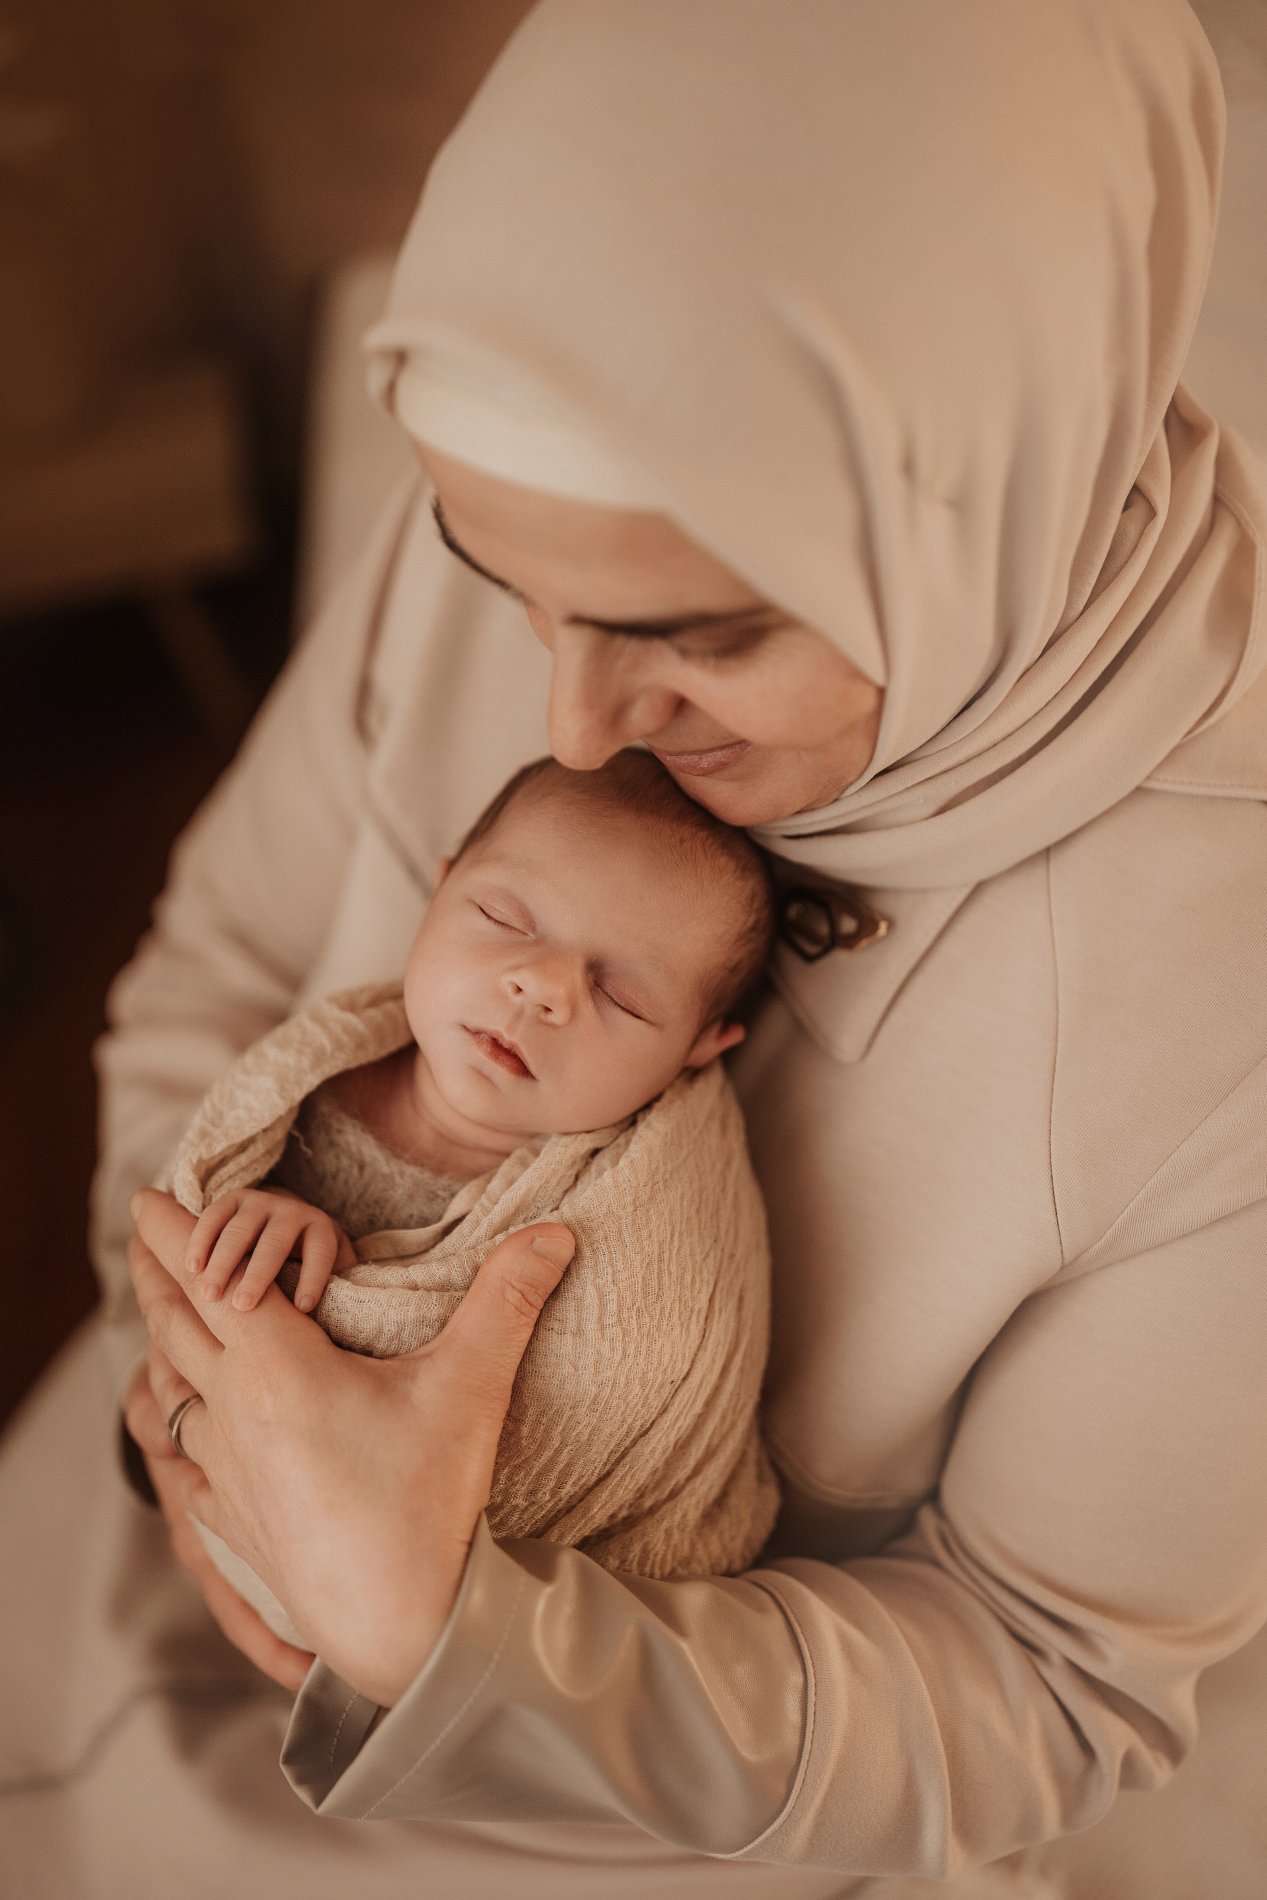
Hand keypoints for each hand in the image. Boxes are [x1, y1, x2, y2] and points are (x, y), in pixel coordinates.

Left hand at [128, 1187, 573, 1706]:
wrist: (400, 1631)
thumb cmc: (428, 1506)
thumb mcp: (471, 1389)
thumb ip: (505, 1300)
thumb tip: (555, 1231)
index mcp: (277, 1370)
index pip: (211, 1279)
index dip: (178, 1232)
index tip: (147, 1195)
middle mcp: (236, 1414)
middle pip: (177, 1326)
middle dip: (158, 1272)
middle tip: (143, 1232)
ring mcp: (228, 1472)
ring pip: (173, 1392)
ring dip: (165, 1344)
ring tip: (164, 1322)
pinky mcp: (235, 1521)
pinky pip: (185, 1459)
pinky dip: (176, 1424)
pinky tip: (184, 1433)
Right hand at [183, 1186, 356, 1311]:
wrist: (288, 1217)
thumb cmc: (308, 1260)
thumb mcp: (331, 1270)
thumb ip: (335, 1289)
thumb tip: (338, 1321)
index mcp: (321, 1229)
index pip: (320, 1253)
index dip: (313, 1279)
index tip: (302, 1309)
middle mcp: (292, 1211)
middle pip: (275, 1242)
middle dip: (258, 1274)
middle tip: (243, 1306)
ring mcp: (261, 1202)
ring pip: (239, 1230)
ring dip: (223, 1263)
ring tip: (210, 1295)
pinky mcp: (233, 1199)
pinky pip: (214, 1215)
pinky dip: (201, 1240)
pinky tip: (192, 1268)